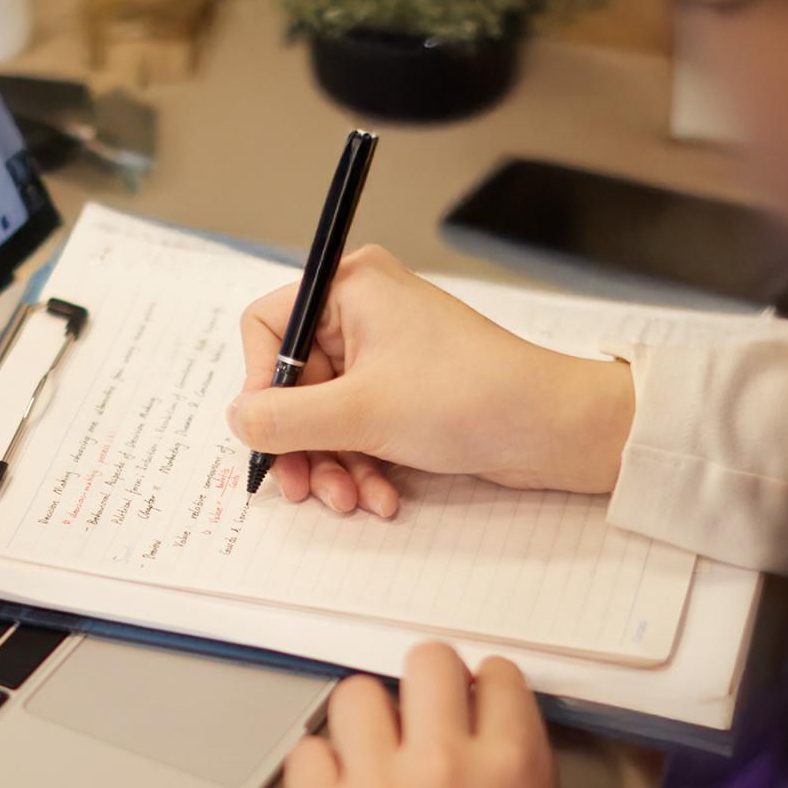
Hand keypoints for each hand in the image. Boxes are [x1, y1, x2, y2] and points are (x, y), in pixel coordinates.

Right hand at [228, 245, 633, 515]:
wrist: (552, 430)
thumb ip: (283, 419)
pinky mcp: (406, 392)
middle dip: (302, 444)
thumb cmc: (468, 397)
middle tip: (302, 489)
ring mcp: (386, 354)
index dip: (261, 385)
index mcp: (351, 287)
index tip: (268, 434)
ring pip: (324, 415)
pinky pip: (358, 429)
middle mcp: (363, 312)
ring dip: (332, 464)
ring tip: (352, 501)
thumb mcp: (360, 412)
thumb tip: (235, 421)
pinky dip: (362, 465)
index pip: (267, 327)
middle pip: (294, 383)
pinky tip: (381, 497)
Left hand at [286, 644, 612, 787]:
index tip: (479, 712)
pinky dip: (319, 768)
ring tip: (377, 759)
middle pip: (426, 661)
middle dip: (430, 687)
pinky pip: (304, 753)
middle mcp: (445, 764)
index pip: (497, 677)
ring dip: (370, 721)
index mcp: (520, 772)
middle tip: (428, 724)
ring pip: (356, 694)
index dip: (488, 694)